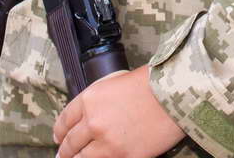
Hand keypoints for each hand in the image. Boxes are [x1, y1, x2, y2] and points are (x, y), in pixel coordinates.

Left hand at [53, 65, 184, 157]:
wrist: (174, 94)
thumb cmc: (151, 83)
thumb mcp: (116, 84)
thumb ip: (99, 102)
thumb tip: (90, 118)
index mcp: (89, 99)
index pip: (64, 120)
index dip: (59, 131)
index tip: (59, 137)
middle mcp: (92, 122)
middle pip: (70, 142)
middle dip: (65, 150)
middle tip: (63, 154)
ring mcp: (106, 142)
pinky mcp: (121, 157)